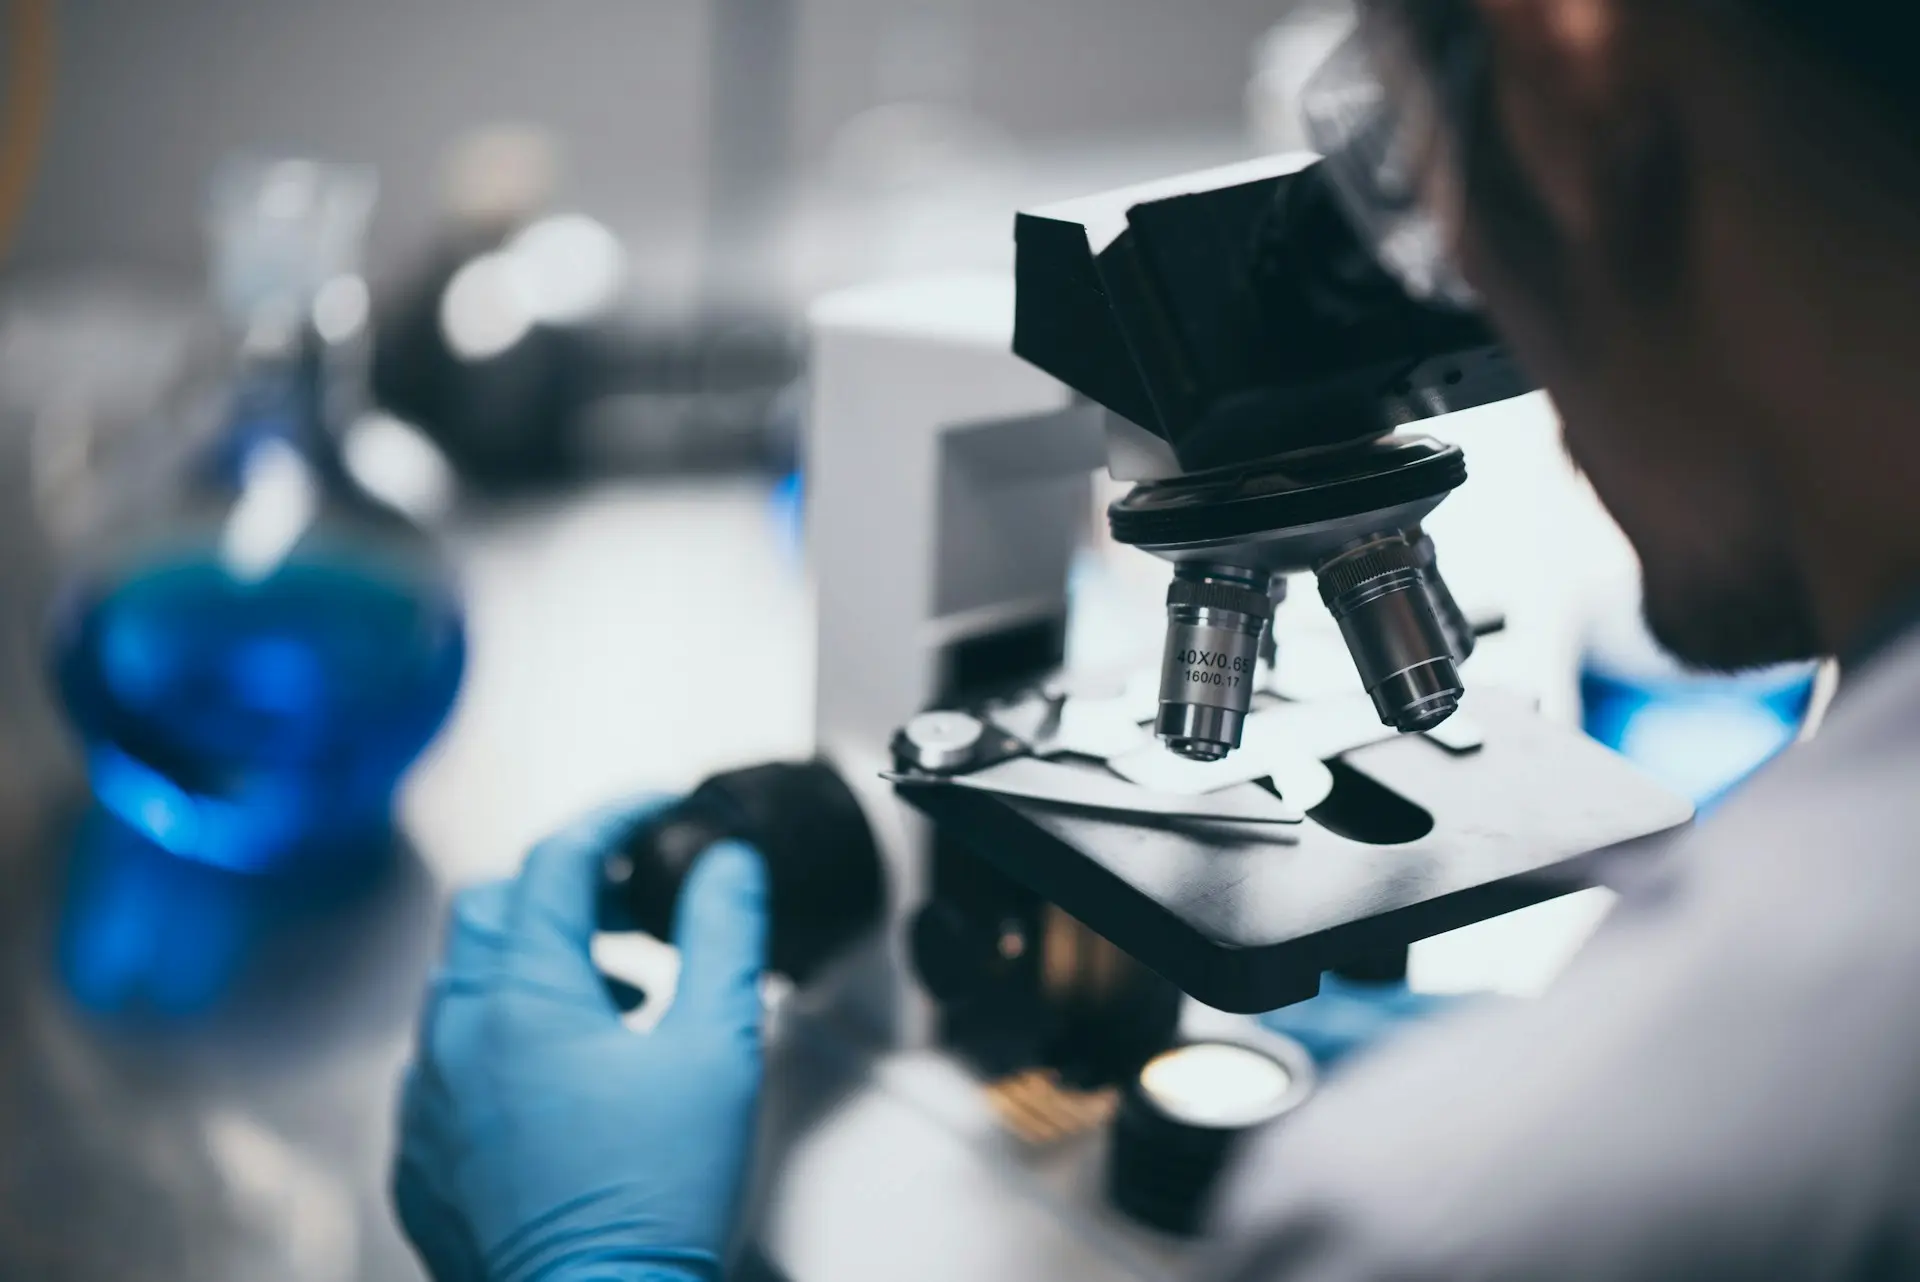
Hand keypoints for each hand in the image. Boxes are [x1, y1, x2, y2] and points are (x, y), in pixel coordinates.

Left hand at [393, 800, 768, 1281]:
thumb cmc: (657, 1197)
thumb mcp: (717, 1049)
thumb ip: (722, 937)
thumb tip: (725, 862)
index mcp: (524, 996)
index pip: (558, 860)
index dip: (617, 817)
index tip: (661, 808)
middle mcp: (455, 1036)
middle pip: (491, 907)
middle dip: (563, 884)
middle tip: (634, 902)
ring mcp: (426, 1099)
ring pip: (462, 982)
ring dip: (533, 961)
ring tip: (616, 997)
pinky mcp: (419, 1156)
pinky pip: (445, 1058)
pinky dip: (501, 1034)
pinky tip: (564, 1074)